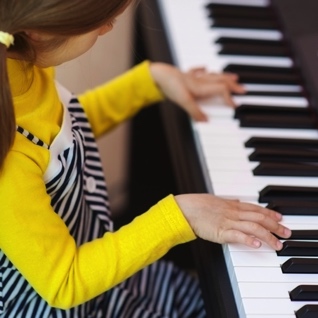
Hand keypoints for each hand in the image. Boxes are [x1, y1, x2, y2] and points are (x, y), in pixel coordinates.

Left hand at [150, 62, 244, 120]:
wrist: (159, 75)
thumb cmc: (171, 86)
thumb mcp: (184, 102)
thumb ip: (195, 112)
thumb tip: (205, 122)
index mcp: (202, 87)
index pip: (222, 90)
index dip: (230, 98)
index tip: (235, 106)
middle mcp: (200, 80)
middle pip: (222, 81)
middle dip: (233, 86)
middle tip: (243, 89)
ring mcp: (193, 77)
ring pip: (213, 75)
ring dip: (224, 77)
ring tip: (233, 77)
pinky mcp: (185, 75)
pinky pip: (197, 71)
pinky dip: (202, 70)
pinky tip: (204, 67)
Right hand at [174, 193, 290, 249]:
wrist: (185, 209)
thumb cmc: (198, 204)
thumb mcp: (216, 200)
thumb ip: (228, 201)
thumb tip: (237, 201)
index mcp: (232, 205)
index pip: (256, 208)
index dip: (270, 213)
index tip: (280, 218)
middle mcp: (233, 212)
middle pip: (259, 218)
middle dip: (275, 226)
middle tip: (286, 233)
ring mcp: (228, 222)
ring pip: (253, 227)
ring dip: (267, 236)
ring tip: (277, 244)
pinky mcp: (221, 231)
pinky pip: (238, 235)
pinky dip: (249, 240)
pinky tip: (257, 245)